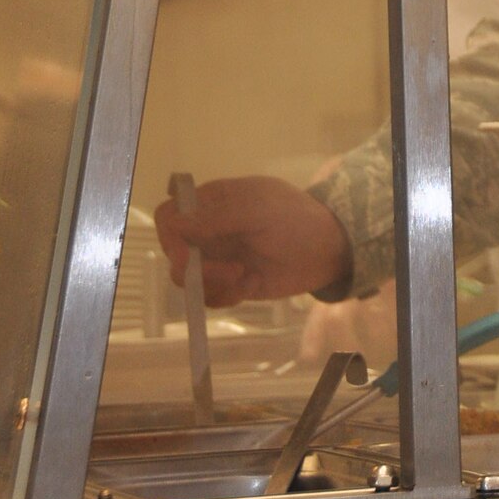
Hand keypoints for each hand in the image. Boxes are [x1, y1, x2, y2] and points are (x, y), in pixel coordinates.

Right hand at [154, 174, 351, 305]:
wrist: (328, 251)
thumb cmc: (297, 220)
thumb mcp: (260, 211)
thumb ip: (218, 216)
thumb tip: (174, 223)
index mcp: (213, 202)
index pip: (169, 214)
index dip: (170, 234)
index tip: (189, 252)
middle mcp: (209, 230)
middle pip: (174, 251)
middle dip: (196, 268)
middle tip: (231, 271)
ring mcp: (218, 258)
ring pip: (188, 278)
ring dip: (213, 284)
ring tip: (246, 277)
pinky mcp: (229, 283)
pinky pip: (209, 297)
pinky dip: (226, 296)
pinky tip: (252, 284)